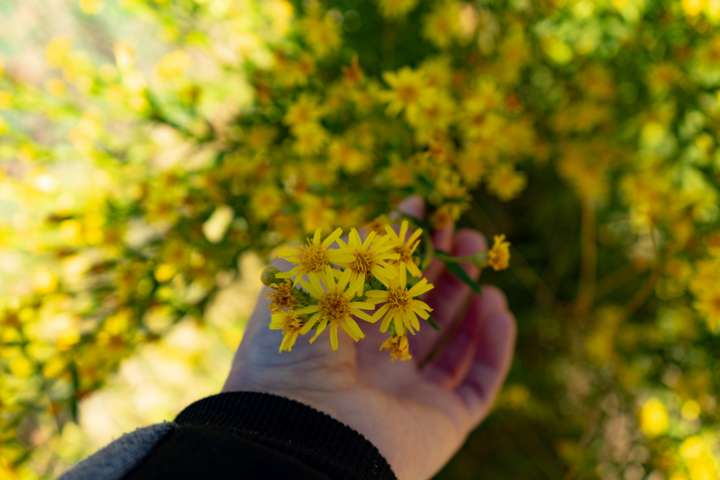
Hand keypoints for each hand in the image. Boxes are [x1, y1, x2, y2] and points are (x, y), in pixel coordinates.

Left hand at [223, 198, 515, 479]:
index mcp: (341, 333)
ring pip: (453, 348)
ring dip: (473, 306)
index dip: (406, 250)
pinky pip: (478, 385)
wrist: (300, 425)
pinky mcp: (441, 423)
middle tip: (465, 233)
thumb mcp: (308, 281)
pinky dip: (494, 349)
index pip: (383, 286)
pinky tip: (499, 311)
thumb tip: (380, 222)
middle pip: (421, 312)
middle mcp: (375, 365)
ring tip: (487, 269)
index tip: (428, 211)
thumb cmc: (294, 347)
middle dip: (445, 270)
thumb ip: (345, 249)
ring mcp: (409, 396)